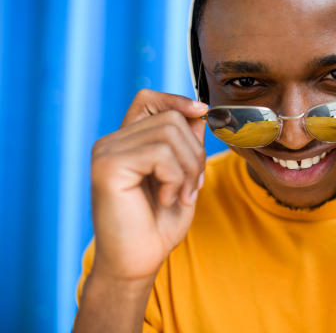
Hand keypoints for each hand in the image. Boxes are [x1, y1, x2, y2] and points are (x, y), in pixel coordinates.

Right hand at [90, 89, 207, 280]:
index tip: (203, 112)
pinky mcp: (108, 166)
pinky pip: (160, 154)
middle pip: (171, 118)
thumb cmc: (158, 224)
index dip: (177, 99)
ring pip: (170, 132)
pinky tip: (165, 200)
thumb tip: (199, 113)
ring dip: (188, 168)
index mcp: (128, 143)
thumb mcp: (183, 178)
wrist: (137, 262)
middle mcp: (112, 142)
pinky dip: (175, 179)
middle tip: (193, 187)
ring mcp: (107, 151)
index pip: (148, 99)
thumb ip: (187, 146)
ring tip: (181, 196)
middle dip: (195, 153)